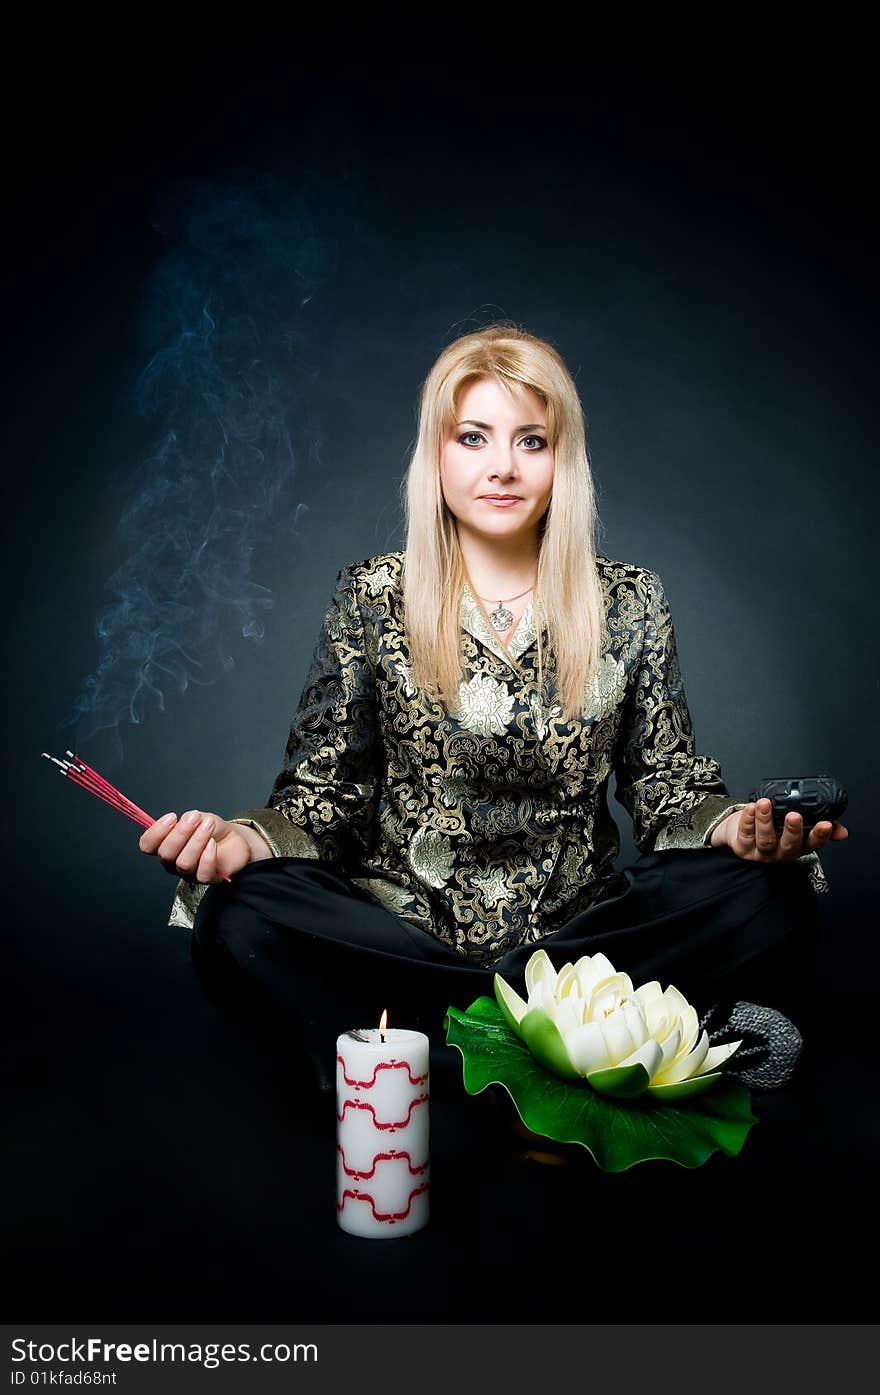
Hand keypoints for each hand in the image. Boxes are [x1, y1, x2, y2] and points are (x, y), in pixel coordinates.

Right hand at [138, 809, 252, 883]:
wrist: (234, 839)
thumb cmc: (211, 829)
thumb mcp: (197, 818)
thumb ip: (188, 819)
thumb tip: (184, 820)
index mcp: (164, 846)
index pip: (147, 845)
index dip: (156, 832)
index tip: (172, 817)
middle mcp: (173, 863)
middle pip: (166, 854)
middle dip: (181, 833)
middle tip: (195, 817)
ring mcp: (189, 873)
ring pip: (184, 863)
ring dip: (197, 840)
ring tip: (208, 825)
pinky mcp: (207, 879)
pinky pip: (202, 873)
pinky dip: (208, 856)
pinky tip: (213, 843)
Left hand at [724, 798, 848, 863]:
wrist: (741, 835)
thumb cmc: (774, 829)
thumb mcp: (799, 829)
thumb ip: (821, 828)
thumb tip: (841, 831)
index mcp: (797, 847)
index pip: (812, 844)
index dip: (820, 836)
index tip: (825, 824)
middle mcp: (781, 852)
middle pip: (789, 845)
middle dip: (792, 831)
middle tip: (794, 815)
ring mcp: (761, 852)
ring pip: (765, 840)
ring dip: (765, 820)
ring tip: (765, 803)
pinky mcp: (742, 847)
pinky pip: (745, 834)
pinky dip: (747, 820)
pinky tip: (751, 808)